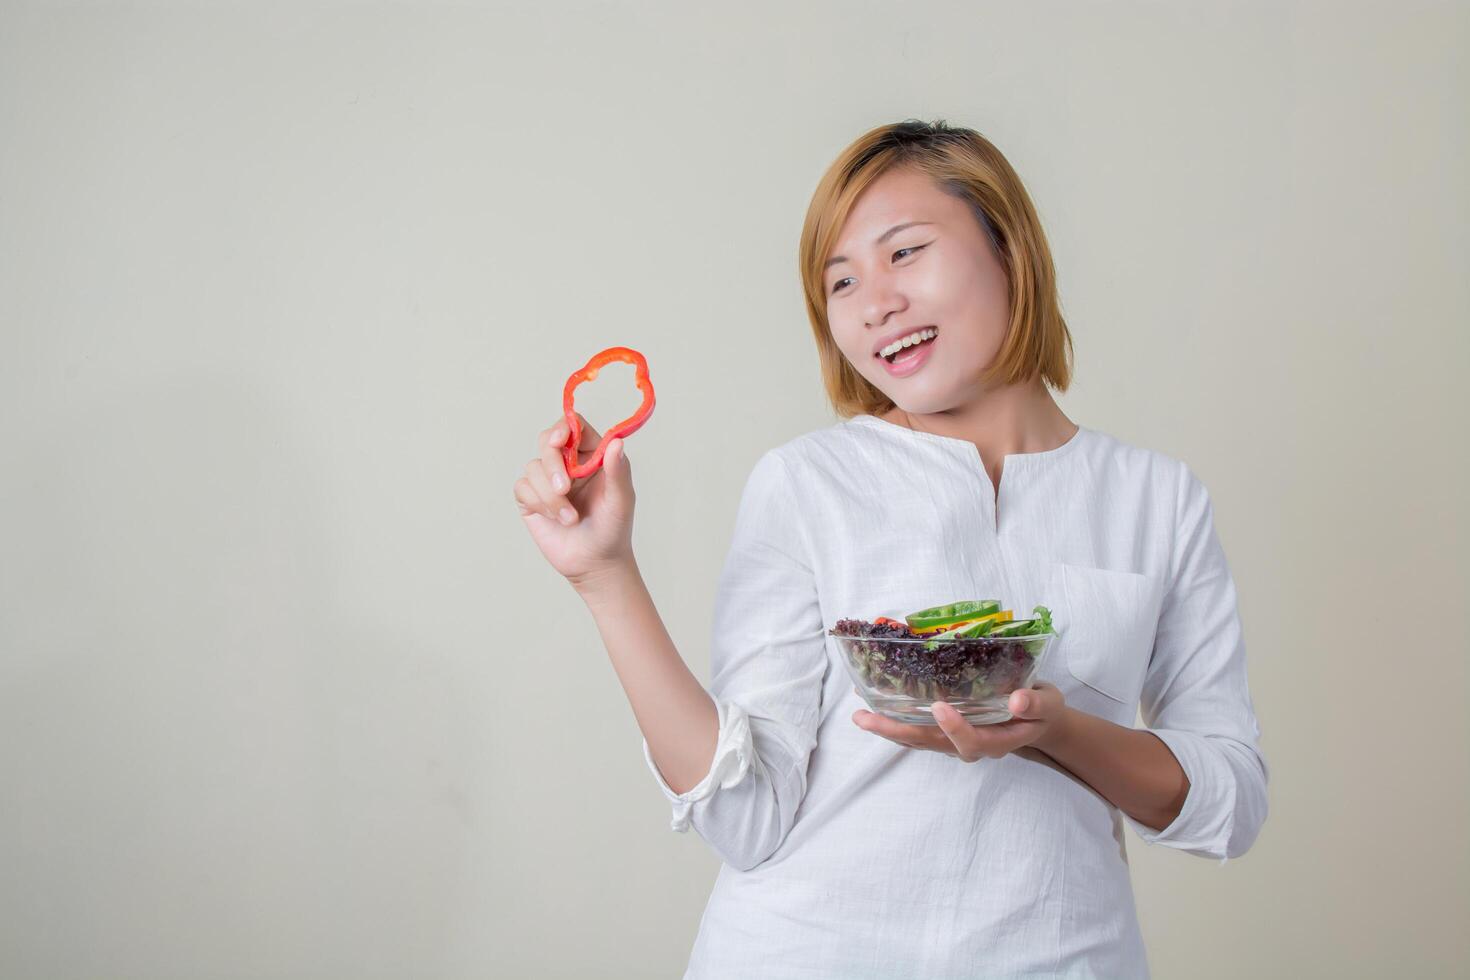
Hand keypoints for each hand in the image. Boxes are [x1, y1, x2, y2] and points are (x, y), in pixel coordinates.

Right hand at [513, 412, 636, 584]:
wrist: (595, 563)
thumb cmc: (613, 530)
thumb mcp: (621, 500)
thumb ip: (619, 470)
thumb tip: (617, 442)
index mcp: (592, 455)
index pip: (574, 426)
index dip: (563, 427)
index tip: (560, 439)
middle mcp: (568, 463)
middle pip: (547, 440)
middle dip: (553, 464)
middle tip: (565, 488)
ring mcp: (548, 480)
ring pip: (533, 466)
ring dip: (551, 495)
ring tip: (571, 518)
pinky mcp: (531, 498)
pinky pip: (522, 487)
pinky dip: (540, 503)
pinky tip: (556, 519)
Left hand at [852, 682, 1067, 761]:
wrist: (1038, 718)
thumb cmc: (1042, 709)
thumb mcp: (1048, 703)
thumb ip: (1036, 704)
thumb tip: (1017, 700)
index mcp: (996, 740)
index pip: (972, 741)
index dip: (954, 728)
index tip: (939, 707)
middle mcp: (970, 744)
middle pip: (931, 743)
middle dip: (898, 731)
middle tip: (867, 718)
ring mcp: (955, 740)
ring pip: (918, 739)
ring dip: (888, 728)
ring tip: (859, 714)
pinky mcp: (945, 731)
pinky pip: (917, 730)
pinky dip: (895, 719)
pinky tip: (873, 706)